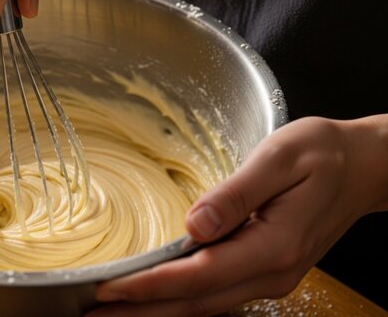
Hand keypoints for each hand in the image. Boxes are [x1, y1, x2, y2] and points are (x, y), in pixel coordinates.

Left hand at [88, 115, 387, 315]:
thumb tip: (194, 225)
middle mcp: (271, 272)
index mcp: (273, 245)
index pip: (198, 275)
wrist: (361, 167)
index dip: (149, 286)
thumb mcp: (279, 158)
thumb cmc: (322, 154)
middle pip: (195, 303)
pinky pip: (215, 294)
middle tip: (92, 313)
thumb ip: (236, 194)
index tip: (108, 290)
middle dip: (142, 312)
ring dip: (157, 311)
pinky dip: (180, 300)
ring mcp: (269, 276)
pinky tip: (155, 298)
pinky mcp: (264, 270)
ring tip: (113, 312)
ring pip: (204, 305)